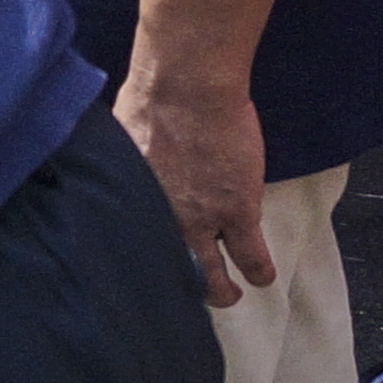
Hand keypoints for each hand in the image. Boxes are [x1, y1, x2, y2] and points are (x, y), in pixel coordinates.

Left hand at [114, 70, 278, 307]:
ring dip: (225, 290)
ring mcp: (202, 221)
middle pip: (172, 274)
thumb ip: (125, 174)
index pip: (133, 254)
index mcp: (130, 207)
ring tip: (232, 294)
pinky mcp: (237, 211)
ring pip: (215, 277)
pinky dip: (260, 270)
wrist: (186, 88)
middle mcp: (162, 222)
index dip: (146, 268)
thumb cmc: (147, 103)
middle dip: (183, 290)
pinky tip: (263, 277)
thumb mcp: (119, 148)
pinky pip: (253, 256)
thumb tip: (120, 179)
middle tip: (194, 292)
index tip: (153, 274)